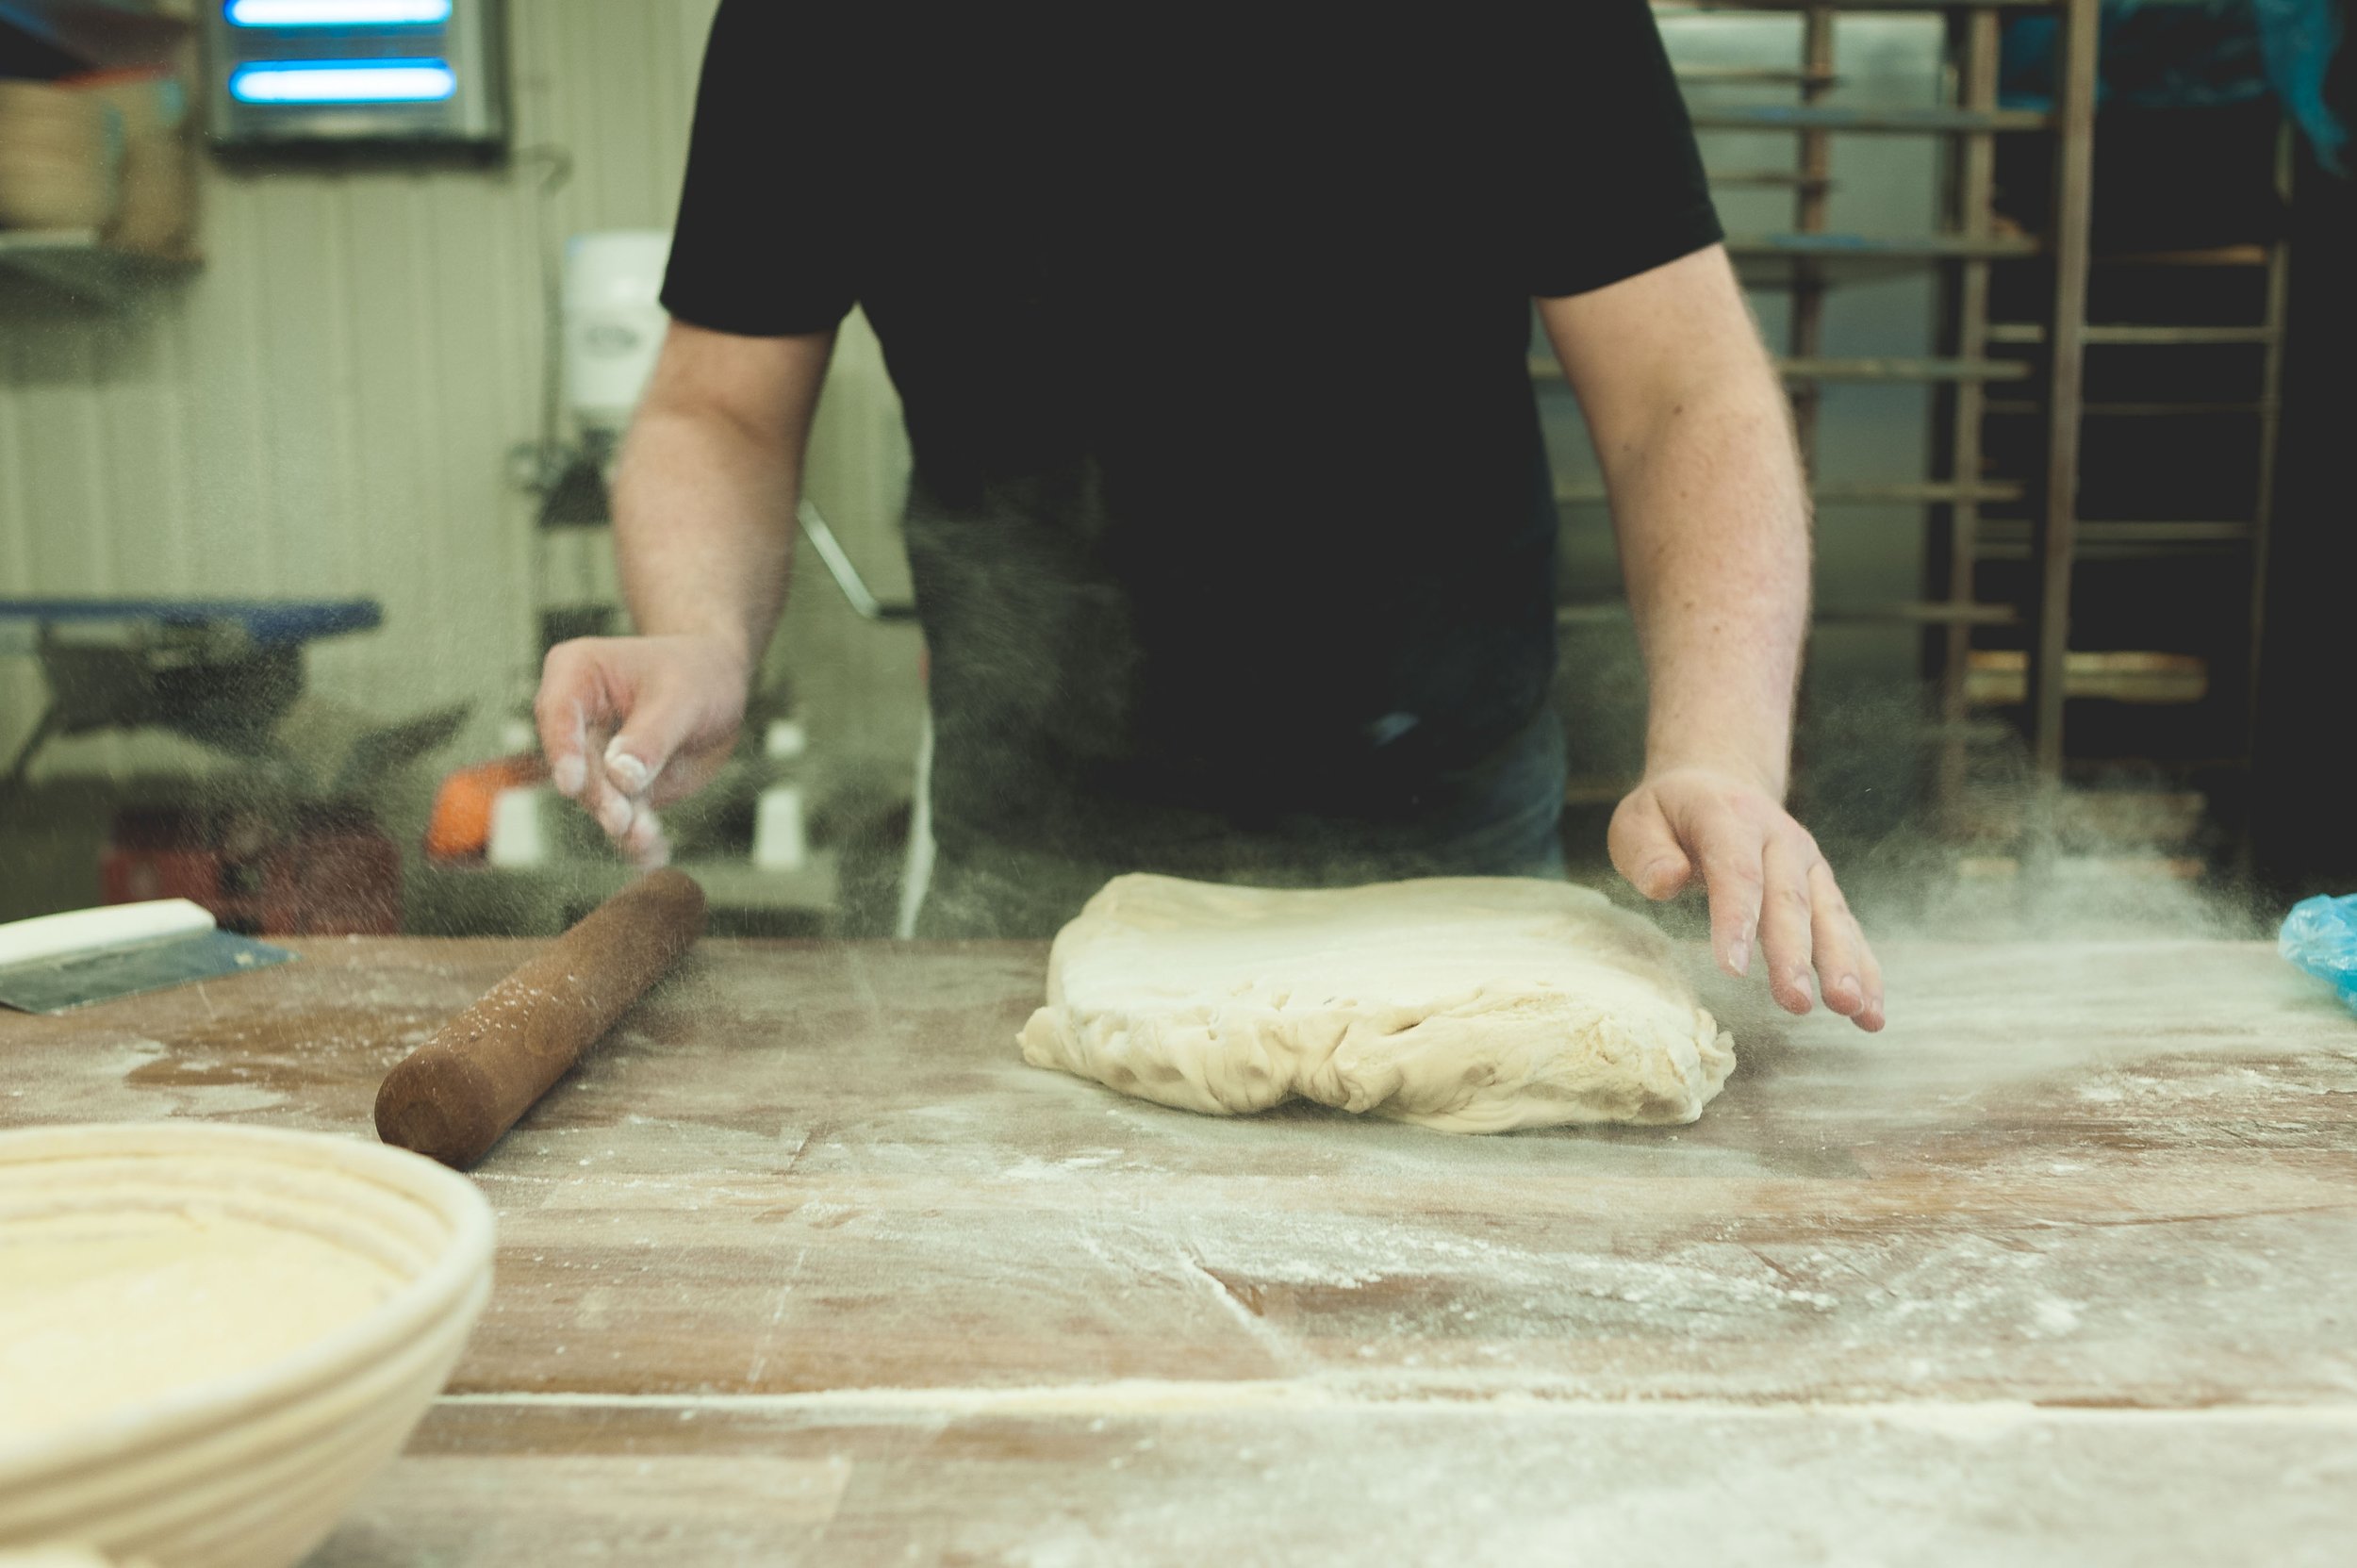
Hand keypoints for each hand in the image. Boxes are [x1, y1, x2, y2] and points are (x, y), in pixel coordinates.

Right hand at [533, 634, 751, 868]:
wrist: (719, 683)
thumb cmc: (696, 673)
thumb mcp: (683, 697)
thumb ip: (652, 736)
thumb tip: (622, 777)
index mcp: (575, 674)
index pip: (558, 714)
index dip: (563, 750)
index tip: (572, 783)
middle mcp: (576, 719)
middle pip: (577, 765)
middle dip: (600, 797)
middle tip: (621, 821)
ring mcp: (595, 758)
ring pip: (599, 798)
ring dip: (620, 824)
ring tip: (644, 841)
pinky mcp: (619, 788)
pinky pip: (624, 817)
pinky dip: (639, 839)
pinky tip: (653, 855)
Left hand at [1609, 764, 1884, 1030]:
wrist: (1720, 784)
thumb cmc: (1671, 815)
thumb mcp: (1638, 820)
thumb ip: (1646, 852)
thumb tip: (1666, 881)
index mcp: (1730, 816)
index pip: (1736, 870)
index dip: (1736, 918)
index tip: (1732, 968)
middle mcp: (1779, 837)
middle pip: (1788, 899)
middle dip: (1793, 954)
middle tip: (1795, 1002)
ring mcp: (1808, 863)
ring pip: (1829, 915)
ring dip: (1843, 964)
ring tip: (1850, 1008)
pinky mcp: (1822, 888)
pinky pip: (1847, 929)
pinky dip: (1863, 970)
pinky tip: (1871, 1012)